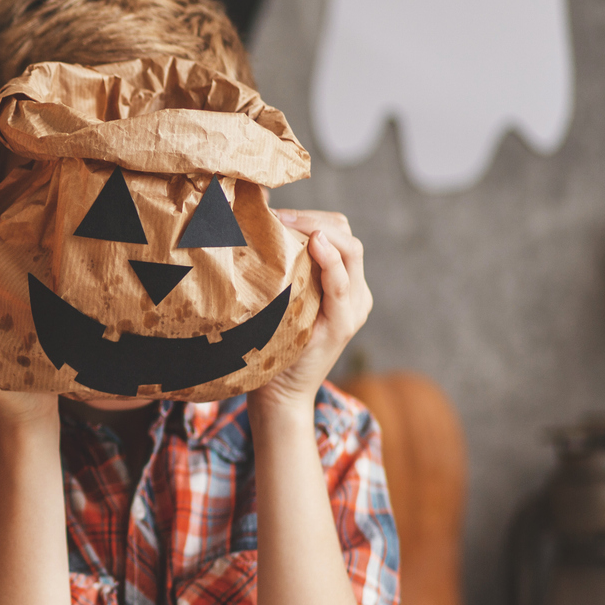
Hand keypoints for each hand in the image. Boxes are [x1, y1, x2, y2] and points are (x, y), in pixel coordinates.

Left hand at [253, 209, 372, 409]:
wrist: (277, 393)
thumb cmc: (269, 343)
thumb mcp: (276, 298)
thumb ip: (279, 270)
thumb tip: (250, 227)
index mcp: (342, 282)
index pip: (337, 231)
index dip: (310, 215)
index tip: (274, 211)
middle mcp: (355, 292)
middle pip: (346, 236)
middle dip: (314, 218)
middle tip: (277, 215)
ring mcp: (353, 308)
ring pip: (350, 251)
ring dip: (320, 230)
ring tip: (288, 222)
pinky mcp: (343, 324)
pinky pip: (343, 285)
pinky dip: (331, 261)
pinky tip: (316, 245)